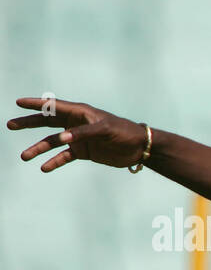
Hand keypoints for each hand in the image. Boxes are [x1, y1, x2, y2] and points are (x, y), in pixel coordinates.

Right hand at [9, 97, 148, 171]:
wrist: (139, 147)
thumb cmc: (124, 132)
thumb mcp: (105, 130)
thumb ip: (83, 133)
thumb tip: (62, 139)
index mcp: (80, 112)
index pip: (53, 106)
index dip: (36, 104)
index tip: (18, 102)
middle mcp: (75, 123)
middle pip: (47, 122)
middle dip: (29, 123)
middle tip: (10, 124)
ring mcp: (78, 138)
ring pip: (53, 142)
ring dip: (39, 148)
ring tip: (24, 156)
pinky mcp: (83, 152)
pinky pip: (64, 156)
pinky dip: (54, 162)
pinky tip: (44, 168)